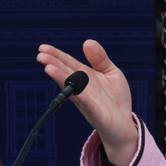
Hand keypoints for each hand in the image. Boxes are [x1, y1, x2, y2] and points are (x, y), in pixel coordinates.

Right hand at [37, 39, 136, 165]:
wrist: (124, 123)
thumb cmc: (115, 98)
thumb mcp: (111, 72)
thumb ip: (100, 58)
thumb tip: (87, 41)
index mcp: (85, 77)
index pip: (68, 64)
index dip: (56, 55)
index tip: (42, 48)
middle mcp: (82, 88)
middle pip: (66, 74)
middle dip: (54, 64)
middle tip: (40, 56)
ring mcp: (87, 100)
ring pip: (71, 87)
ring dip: (60, 78)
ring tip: (48, 68)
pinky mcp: (96, 112)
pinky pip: (86, 102)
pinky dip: (79, 94)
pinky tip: (72, 87)